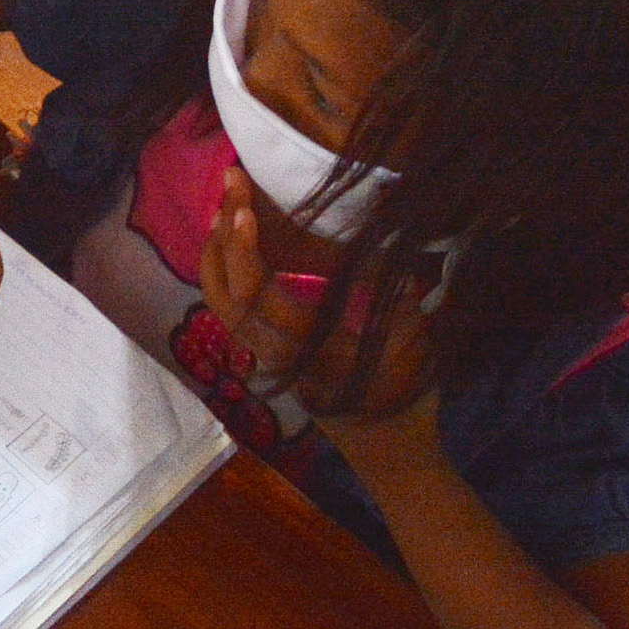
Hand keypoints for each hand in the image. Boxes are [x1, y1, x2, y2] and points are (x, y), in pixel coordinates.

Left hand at [198, 165, 438, 413]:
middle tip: (230, 183)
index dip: (245, 251)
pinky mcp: (262, 355)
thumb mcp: (413, 339)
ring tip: (225, 203)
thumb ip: (396, 291)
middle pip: (228, 294)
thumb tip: (387, 233)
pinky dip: (221, 271)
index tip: (244, 207)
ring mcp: (264, 357)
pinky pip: (228, 310)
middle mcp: (276, 353)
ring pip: (219, 303)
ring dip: (215, 251)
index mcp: (311, 348)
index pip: (259, 297)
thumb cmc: (407, 388)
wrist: (387, 446)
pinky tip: (230, 240)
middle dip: (222, 236)